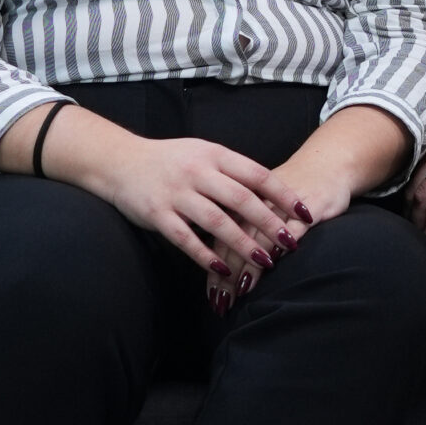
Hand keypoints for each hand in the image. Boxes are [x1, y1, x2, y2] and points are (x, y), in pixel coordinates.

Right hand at [86, 131, 299, 298]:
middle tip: (291, 243)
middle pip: (242, 199)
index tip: (304, 213)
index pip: (257, 174)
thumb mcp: (204, 154)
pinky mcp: (157, 214)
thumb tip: (273, 192)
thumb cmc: (171, 161)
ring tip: (264, 261)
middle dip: (270, 223)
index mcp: (214, 155)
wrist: (120, 161)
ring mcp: (176, 193)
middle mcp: (197, 172)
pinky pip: (185, 238)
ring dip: (242, 244)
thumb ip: (233, 171)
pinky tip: (222, 270)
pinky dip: (205, 256)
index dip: (284, 195)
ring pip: (216, 221)